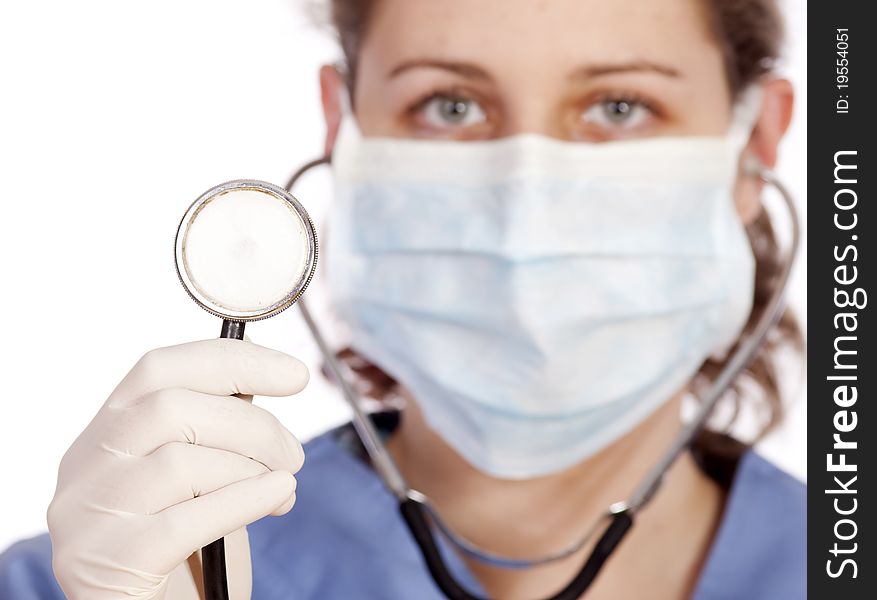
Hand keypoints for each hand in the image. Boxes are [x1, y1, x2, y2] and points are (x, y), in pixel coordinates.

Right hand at [47, 338, 308, 599]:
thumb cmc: (179, 550)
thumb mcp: (192, 478)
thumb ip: (211, 431)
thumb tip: (267, 380)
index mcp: (103, 434)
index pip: (158, 369)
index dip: (233, 362)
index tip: (294, 374)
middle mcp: (84, 468)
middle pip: (170, 409)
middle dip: (253, 425)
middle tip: (293, 454)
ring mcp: (89, 516)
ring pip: (180, 462)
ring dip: (251, 469)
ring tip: (283, 487)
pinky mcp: (107, 562)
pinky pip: (186, 520)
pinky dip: (245, 500)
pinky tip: (277, 497)